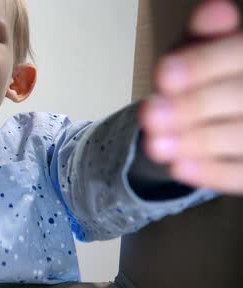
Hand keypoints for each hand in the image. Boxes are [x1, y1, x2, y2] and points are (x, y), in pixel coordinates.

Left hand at [139, 0, 242, 194]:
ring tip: (155, 145)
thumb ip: (205, 36)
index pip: (241, 55)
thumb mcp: (202, 50)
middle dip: (193, 107)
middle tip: (151, 115)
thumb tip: (211, 10)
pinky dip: (211, 172)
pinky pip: (241, 174)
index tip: (163, 76)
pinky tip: (178, 167)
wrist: (217, 115)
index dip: (204, 65)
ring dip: (196, 142)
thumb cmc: (207, 75)